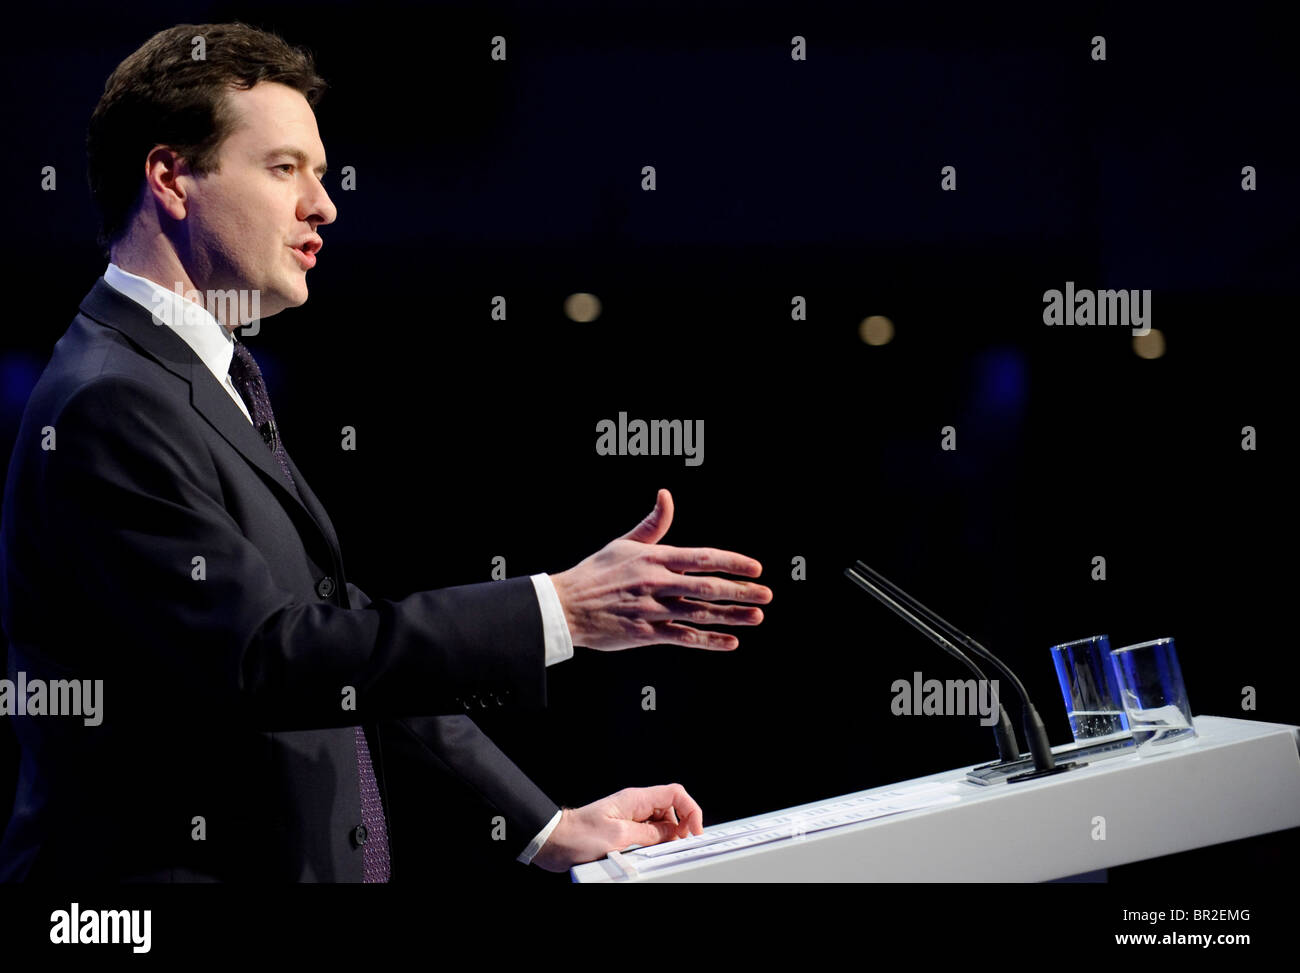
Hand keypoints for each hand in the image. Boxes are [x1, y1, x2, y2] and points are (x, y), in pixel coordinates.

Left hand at [532, 783, 704, 871]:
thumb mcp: (618, 836)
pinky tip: (649, 852)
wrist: (555, 841)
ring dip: (667, 836)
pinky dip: (654, 842)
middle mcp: (635, 805)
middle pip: (671, 809)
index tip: (695, 830)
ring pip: (661, 822)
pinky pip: (648, 832)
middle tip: (680, 845)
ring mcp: (629, 817)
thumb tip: (671, 833)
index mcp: (635, 799)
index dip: (691, 810)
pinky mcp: (624, 829)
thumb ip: (649, 833)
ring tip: (662, 851)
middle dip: (681, 826)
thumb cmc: (578, 835)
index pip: (674, 794)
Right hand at [549, 488, 771, 651]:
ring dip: (732, 616)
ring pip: (700, 612)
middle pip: (707, 586)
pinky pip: (683, 637)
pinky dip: (708, 641)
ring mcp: (652, 609)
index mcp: (654, 558)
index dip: (732, 562)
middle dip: (741, 590)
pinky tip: (730, 642)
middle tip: (767, 594)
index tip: (755, 568)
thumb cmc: (596, 572)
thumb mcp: (624, 543)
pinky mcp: (645, 633)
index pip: (702, 557)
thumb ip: (653, 523)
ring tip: (757, 616)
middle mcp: (656, 582)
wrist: (566, 605)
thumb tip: (666, 494)